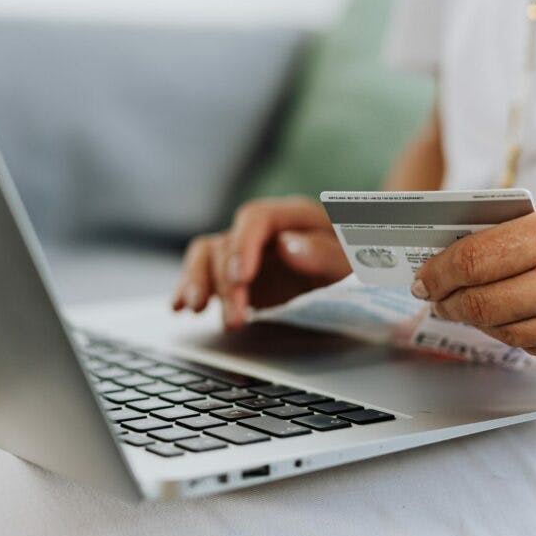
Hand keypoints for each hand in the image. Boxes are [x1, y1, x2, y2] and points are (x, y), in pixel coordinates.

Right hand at [172, 196, 350, 329]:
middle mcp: (262, 230)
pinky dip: (188, 289)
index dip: (243, 245)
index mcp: (292, 216)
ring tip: (195, 310)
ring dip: (197, 282)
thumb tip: (288, 246)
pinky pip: (202, 274)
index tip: (241, 277)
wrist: (356, 276)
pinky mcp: (234, 275)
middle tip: (236, 319)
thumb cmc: (357, 264)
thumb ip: (324, 253)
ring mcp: (244, 251)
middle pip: (228, 243)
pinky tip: (179, 308)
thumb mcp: (352, 261)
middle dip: (226, 283)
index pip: (255, 218)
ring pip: (206, 255)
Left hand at [412, 187, 535, 371]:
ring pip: (505, 332)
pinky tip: (516, 318)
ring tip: (469, 305)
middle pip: (479, 304)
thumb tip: (476, 242)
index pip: (474, 260)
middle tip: (435, 295)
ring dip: (479, 320)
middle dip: (447, 300)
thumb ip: (532, 222)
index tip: (423, 274)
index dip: (438, 270)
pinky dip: (519, 334)